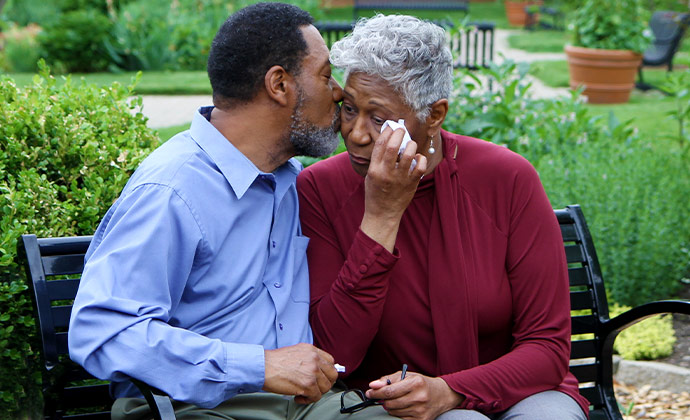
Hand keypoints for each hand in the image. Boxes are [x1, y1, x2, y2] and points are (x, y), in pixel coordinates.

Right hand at [263, 343, 336, 403]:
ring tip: (304, 393)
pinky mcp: (308, 384)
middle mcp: (314, 359)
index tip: (321, 378)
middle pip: (332, 375)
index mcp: (312, 350)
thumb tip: (318, 369)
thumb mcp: (296, 352)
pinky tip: (298, 397)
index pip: (330, 362)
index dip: (326, 372)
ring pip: (325, 387)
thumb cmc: (275, 362)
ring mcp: (312, 371)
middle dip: (324, 383)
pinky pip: (316, 397)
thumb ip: (309, 358)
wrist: (263, 367)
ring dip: (315, 393)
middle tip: (315, 387)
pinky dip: (307, 400)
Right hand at [360, 127, 427, 251]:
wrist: (383, 213)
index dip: (387, 132)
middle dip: (399, 133)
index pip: (380, 145)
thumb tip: (388, 139)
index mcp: (375, 169)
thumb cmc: (376, 192)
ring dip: (411, 145)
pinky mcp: (412, 183)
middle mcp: (387, 173)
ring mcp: (400, 178)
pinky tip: (417, 158)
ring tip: (410, 144)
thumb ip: (378, 159)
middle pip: (394, 146)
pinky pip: (420, 166)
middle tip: (402, 130)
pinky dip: (421, 158)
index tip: (391, 127)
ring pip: (410, 154)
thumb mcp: (371, 175)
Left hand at [365, 371, 463, 419]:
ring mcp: (421, 411)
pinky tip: (403, 407)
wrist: (442, 395)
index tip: (369, 392)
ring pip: (394, 412)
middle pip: (390, 403)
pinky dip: (398, 413)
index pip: (389, 391)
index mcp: (416, 383)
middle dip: (383, 400)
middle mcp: (419, 397)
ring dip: (390, 407)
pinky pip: (401, 419)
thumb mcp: (407, 376)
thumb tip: (372, 385)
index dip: (376, 393)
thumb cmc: (421, 383)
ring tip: (397, 400)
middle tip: (384, 396)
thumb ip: (388, 379)